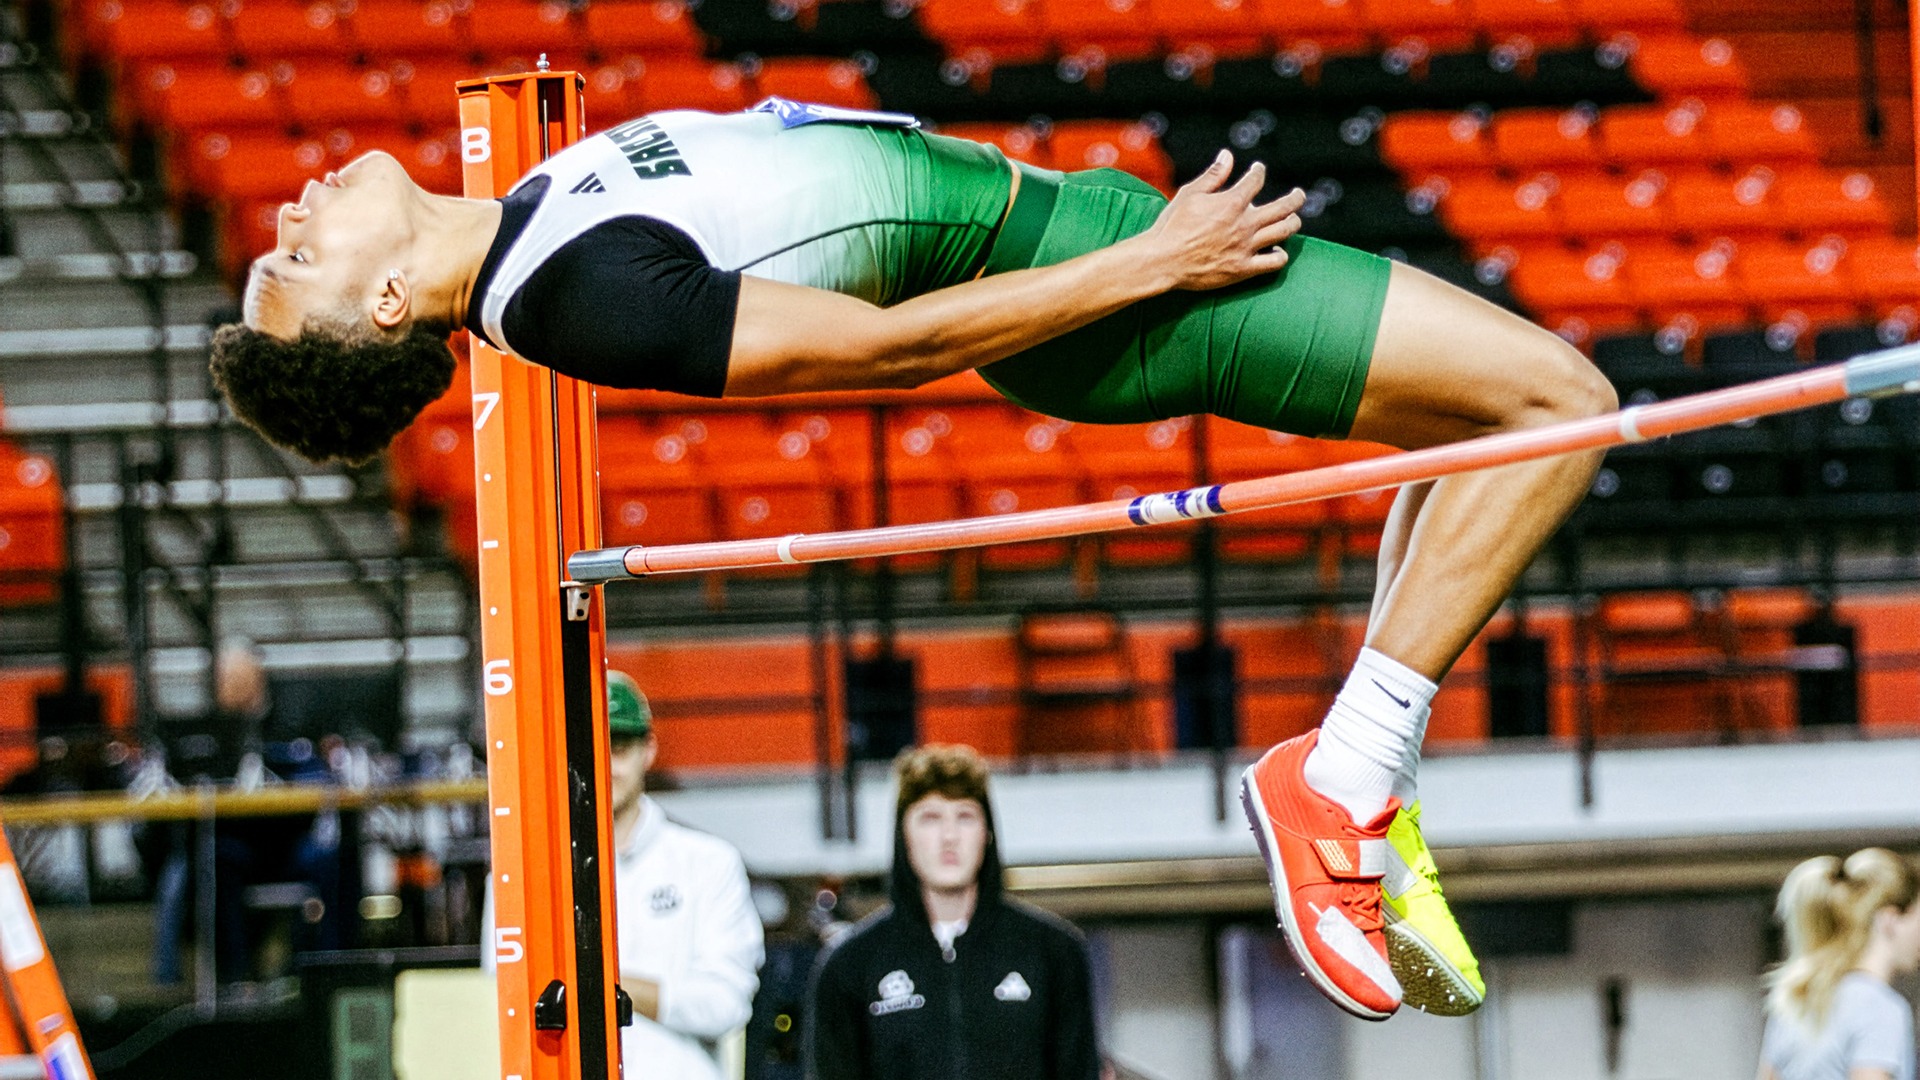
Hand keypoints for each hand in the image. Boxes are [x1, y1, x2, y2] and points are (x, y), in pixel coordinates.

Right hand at [1134, 151, 1306, 290]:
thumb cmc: (1172, 226)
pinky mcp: (1243, 269)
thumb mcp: (1190, 194)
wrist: (1163, 260)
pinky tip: (1278, 251)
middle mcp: (1244, 224)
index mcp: (1232, 202)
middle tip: (1299, 195)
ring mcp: (1246, 247)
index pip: (1256, 180)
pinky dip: (1280, 255)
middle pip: (1283, 207)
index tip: (1258, 170)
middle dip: (1295, 198)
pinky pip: (1273, 262)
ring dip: (1293, 222)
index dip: (1259, 172)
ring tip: (1294, 219)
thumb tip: (1227, 155)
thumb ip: (1213, 175)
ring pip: (1284, 231)